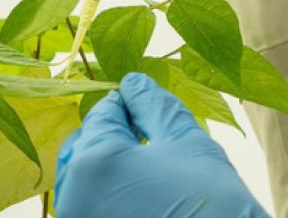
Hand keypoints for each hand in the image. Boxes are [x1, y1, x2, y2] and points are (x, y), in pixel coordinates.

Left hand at [54, 73, 268, 217]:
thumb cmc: (214, 202)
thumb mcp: (186, 142)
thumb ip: (153, 106)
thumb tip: (133, 82)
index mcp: (94, 163)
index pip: (102, 115)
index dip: (126, 102)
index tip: (145, 100)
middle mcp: (73, 198)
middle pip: (83, 148)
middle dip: (111, 134)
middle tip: (147, 131)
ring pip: (81, 181)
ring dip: (107, 165)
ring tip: (145, 163)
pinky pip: (90, 206)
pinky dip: (107, 193)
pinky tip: (140, 192)